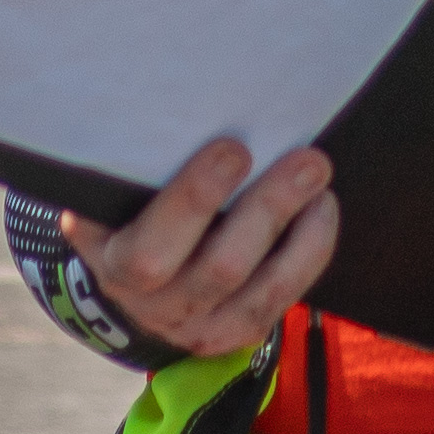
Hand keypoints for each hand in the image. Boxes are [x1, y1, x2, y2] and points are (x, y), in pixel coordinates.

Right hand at [62, 137, 334, 358]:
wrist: (134, 282)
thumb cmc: (129, 209)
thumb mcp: (113, 191)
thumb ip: (135, 165)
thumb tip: (179, 100)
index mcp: (111, 259)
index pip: (148, 249)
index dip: (195, 200)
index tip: (234, 149)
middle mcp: (151, 303)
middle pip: (217, 269)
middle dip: (267, 210)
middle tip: (306, 158)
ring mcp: (194, 326)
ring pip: (255, 288)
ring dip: (298, 229)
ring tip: (317, 174)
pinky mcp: (234, 333)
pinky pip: (278, 300)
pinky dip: (308, 253)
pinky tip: (321, 210)